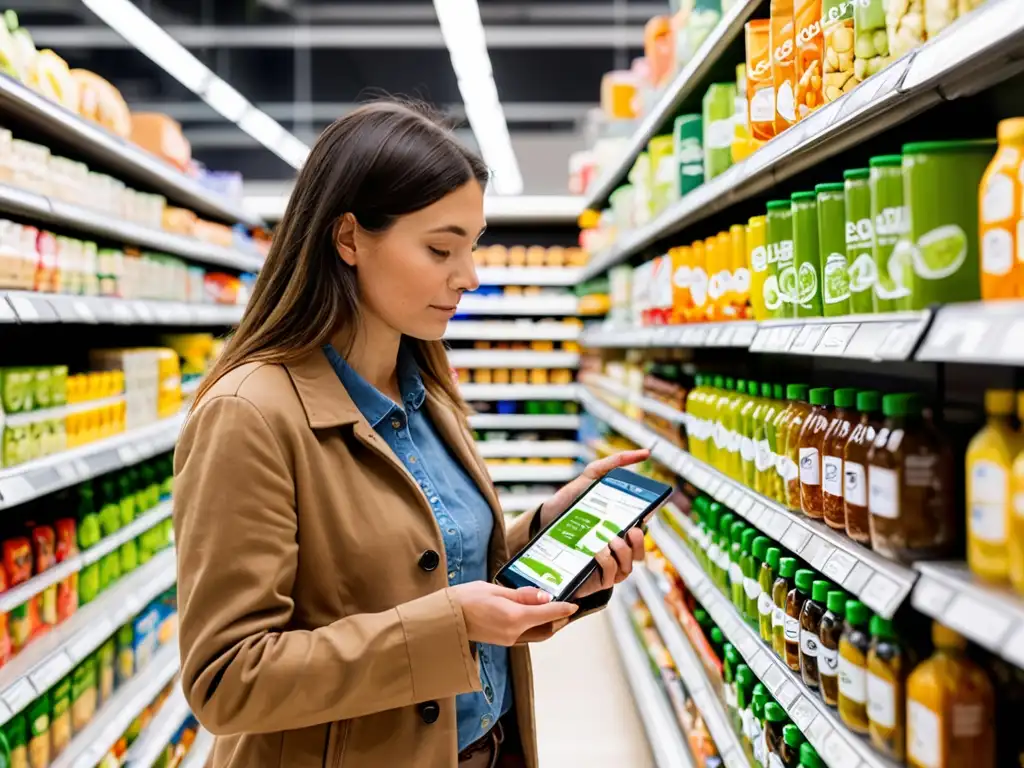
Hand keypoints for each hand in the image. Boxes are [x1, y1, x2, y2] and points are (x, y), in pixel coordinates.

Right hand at [451, 582, 577, 645]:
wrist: (445, 619)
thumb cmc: (465, 600)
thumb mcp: (495, 590)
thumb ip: (522, 595)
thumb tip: (544, 596)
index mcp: (514, 618)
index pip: (548, 614)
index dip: (564, 609)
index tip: (574, 605)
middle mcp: (514, 633)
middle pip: (546, 630)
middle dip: (560, 620)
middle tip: (568, 607)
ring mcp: (508, 640)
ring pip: (537, 634)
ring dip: (548, 624)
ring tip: (554, 610)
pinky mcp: (502, 641)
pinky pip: (526, 636)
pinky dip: (535, 627)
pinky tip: (534, 616)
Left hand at [538, 449, 651, 599]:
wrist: (542, 521)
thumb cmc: (570, 501)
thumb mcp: (590, 478)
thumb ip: (613, 464)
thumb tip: (644, 453)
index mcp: (620, 527)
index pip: (643, 529)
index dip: (648, 523)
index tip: (646, 513)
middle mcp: (617, 548)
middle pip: (640, 551)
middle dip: (639, 541)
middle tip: (631, 529)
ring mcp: (608, 565)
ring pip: (630, 566)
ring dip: (623, 552)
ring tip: (610, 540)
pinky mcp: (595, 578)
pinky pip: (611, 576)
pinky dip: (607, 562)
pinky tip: (597, 551)